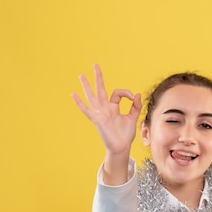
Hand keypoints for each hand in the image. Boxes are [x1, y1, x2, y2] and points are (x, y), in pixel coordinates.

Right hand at [71, 64, 141, 183]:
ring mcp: (100, 113)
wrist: (121, 147)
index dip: (126, 93)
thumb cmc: (125, 134)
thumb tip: (137, 94)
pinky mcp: (97, 120)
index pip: (117, 93)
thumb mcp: (132, 118)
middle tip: (95, 65)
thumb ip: (135, 106)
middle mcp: (105, 108)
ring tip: (81, 75)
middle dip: (99, 77)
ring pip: (92, 97)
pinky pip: (87, 110)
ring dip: (87, 86)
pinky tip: (73, 94)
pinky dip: (80, 103)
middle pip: (101, 89)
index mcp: (113, 107)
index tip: (133, 97)